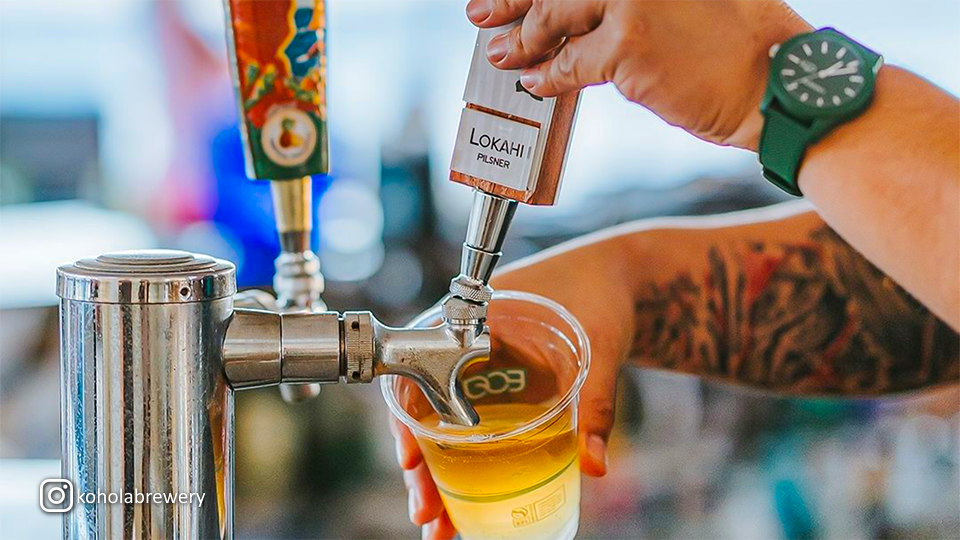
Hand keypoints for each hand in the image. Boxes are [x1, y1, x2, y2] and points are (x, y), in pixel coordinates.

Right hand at [390, 238, 635, 539]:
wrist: (622, 276)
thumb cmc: (601, 292)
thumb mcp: (599, 344)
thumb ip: (595, 404)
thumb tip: (594, 465)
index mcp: (473, 319)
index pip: (421, 370)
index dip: (408, 419)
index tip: (412, 461)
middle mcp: (466, 346)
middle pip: (425, 410)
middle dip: (422, 468)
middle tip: (427, 514)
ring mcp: (480, 370)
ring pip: (443, 427)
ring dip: (439, 477)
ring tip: (441, 527)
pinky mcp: (500, 389)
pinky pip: (469, 428)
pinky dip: (464, 466)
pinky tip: (465, 507)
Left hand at [465, 0, 811, 149]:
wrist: (775, 84)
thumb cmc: (738, 43)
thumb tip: (582, 8)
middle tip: (482, 10)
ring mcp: (633, 0)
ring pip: (554, 18)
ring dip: (520, 37)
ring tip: (499, 50)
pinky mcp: (627, 46)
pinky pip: (570, 64)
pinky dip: (547, 76)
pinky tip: (534, 83)